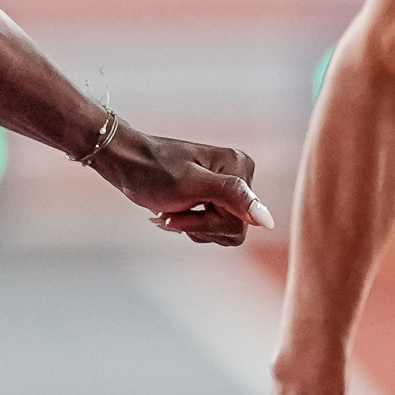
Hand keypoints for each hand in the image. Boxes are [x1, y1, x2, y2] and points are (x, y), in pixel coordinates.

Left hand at [97, 127, 271, 245]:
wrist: (125, 163)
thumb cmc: (152, 171)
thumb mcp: (191, 185)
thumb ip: (233, 198)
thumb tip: (268, 221)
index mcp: (241, 168)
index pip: (241, 222)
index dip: (206, 223)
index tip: (178, 208)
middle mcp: (240, 176)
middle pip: (234, 229)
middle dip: (198, 226)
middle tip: (171, 212)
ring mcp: (228, 188)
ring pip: (223, 232)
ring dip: (192, 227)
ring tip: (170, 211)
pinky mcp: (214, 197)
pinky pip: (213, 228)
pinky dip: (189, 225)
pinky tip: (172, 213)